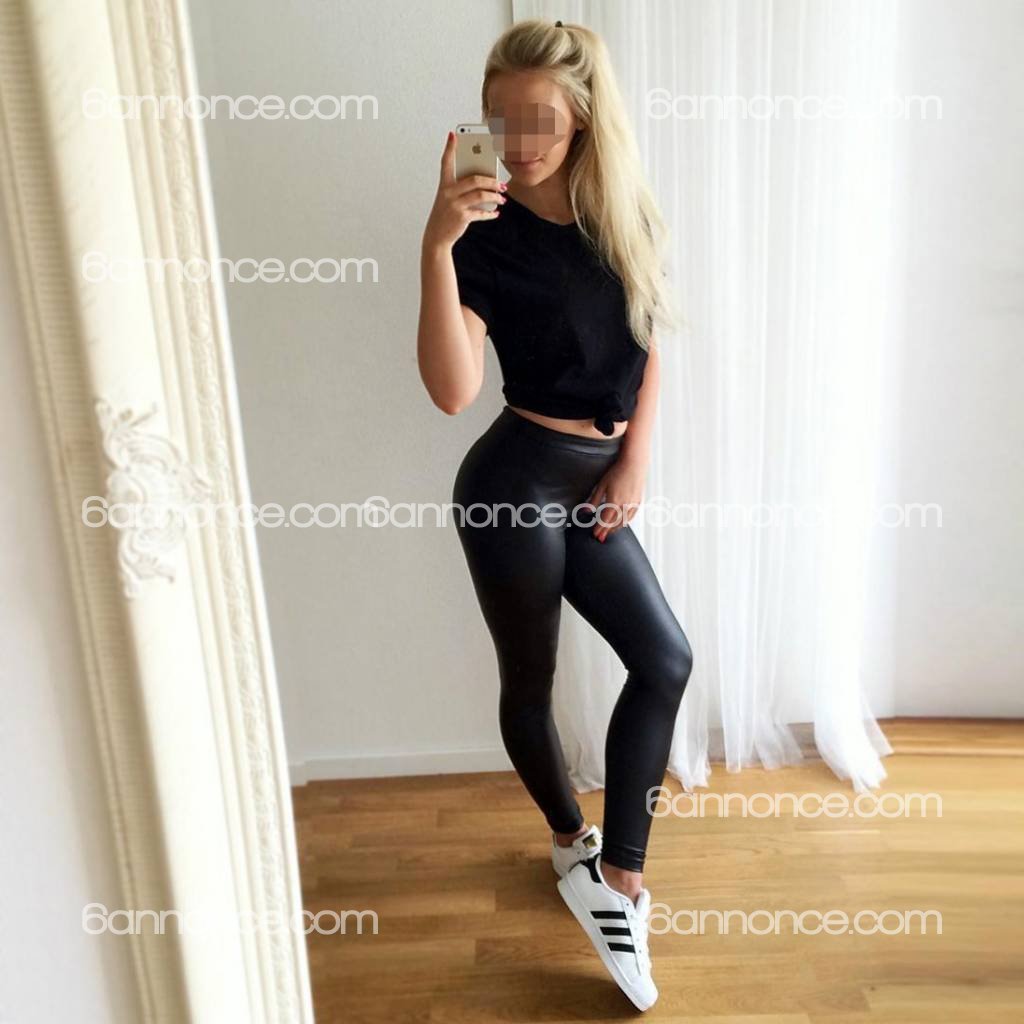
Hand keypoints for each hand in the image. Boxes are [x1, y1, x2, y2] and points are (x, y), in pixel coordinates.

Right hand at [422, 132, 506, 251]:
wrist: (436, 237)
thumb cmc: (445, 215)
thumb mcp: (449, 199)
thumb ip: (463, 189)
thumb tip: (486, 183)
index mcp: (444, 185)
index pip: (445, 163)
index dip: (449, 148)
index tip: (453, 135)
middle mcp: (448, 193)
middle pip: (474, 179)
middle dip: (491, 181)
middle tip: (502, 184)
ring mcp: (455, 205)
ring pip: (481, 195)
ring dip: (495, 196)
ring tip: (502, 198)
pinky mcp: (462, 217)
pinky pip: (481, 212)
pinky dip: (491, 213)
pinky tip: (496, 212)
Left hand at [584, 455, 647, 542]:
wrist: (634, 464)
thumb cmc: (617, 472)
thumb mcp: (602, 485)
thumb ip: (594, 499)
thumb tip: (586, 510)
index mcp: (614, 501)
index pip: (605, 520)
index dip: (600, 529)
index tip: (595, 534)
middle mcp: (624, 505)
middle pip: (614, 523)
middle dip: (606, 532)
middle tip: (600, 538)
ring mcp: (632, 504)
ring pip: (623, 522)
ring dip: (615, 529)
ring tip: (609, 533)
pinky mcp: (638, 502)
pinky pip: (631, 516)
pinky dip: (625, 522)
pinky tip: (621, 524)